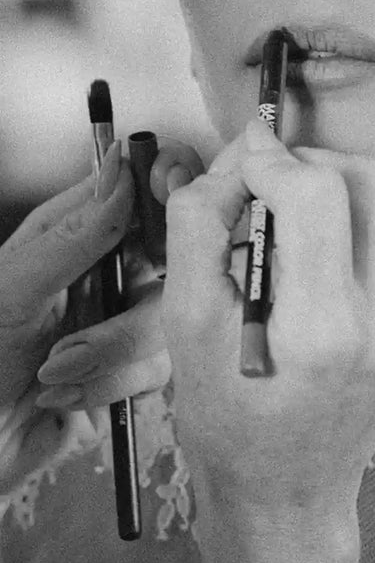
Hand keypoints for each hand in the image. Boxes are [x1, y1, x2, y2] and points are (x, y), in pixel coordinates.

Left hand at [2, 139, 204, 411]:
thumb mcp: (13, 289)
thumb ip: (75, 233)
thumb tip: (119, 168)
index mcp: (71, 236)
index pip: (135, 190)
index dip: (165, 187)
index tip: (172, 201)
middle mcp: (104, 272)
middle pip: (170, 259)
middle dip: (132, 310)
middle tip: (82, 331)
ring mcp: (122, 321)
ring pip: (168, 319)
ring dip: (110, 355)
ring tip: (55, 371)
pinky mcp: (132, 372)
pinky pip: (158, 369)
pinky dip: (110, 387)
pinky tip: (66, 395)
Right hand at [162, 120, 374, 515]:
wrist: (290, 490)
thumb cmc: (227, 417)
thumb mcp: (186, 326)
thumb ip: (199, 226)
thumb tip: (240, 148)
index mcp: (323, 331)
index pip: (317, 194)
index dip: (271, 162)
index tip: (240, 172)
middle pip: (363, 178)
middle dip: (306, 164)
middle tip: (266, 189)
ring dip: (348, 175)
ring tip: (305, 204)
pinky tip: (345, 229)